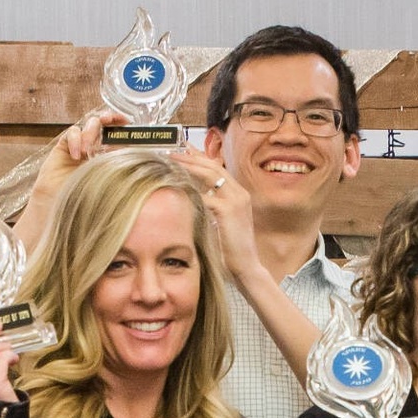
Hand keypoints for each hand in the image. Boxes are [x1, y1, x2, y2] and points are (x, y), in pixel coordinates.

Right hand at [32, 109, 121, 202]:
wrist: (58, 203)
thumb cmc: (83, 196)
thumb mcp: (107, 178)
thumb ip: (118, 164)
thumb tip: (134, 152)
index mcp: (108, 153)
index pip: (117, 132)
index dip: (121, 123)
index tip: (126, 120)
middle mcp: (95, 147)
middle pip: (103, 123)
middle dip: (107, 118)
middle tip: (107, 120)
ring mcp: (80, 144)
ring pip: (88, 125)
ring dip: (90, 133)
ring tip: (87, 151)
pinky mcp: (65, 145)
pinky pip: (72, 132)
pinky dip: (75, 140)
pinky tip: (76, 155)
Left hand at [173, 150, 258, 282]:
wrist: (247, 267)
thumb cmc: (232, 250)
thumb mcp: (223, 223)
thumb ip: (213, 207)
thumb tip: (195, 197)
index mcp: (240, 194)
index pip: (218, 169)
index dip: (200, 158)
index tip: (184, 149)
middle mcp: (240, 193)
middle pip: (213, 167)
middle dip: (191, 157)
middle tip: (173, 150)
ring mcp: (236, 201)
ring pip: (209, 175)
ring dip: (188, 166)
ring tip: (171, 160)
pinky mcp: (228, 211)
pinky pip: (206, 195)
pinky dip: (190, 188)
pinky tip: (176, 185)